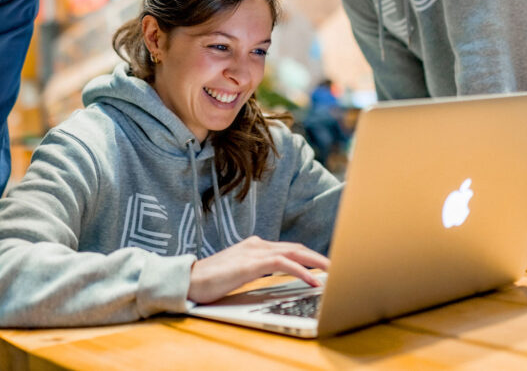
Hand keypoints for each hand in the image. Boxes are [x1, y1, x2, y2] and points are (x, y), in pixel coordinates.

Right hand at [187, 235, 328, 303]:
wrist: (189, 280)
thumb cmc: (211, 280)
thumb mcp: (240, 273)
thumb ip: (257, 270)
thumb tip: (277, 277)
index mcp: (255, 246)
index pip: (289, 249)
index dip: (310, 257)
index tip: (325, 266)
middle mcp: (257, 244)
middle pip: (296, 248)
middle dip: (319, 258)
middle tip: (337, 267)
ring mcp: (254, 252)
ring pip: (294, 253)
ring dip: (316, 263)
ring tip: (333, 272)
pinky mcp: (251, 264)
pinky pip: (283, 264)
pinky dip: (301, 271)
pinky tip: (313, 280)